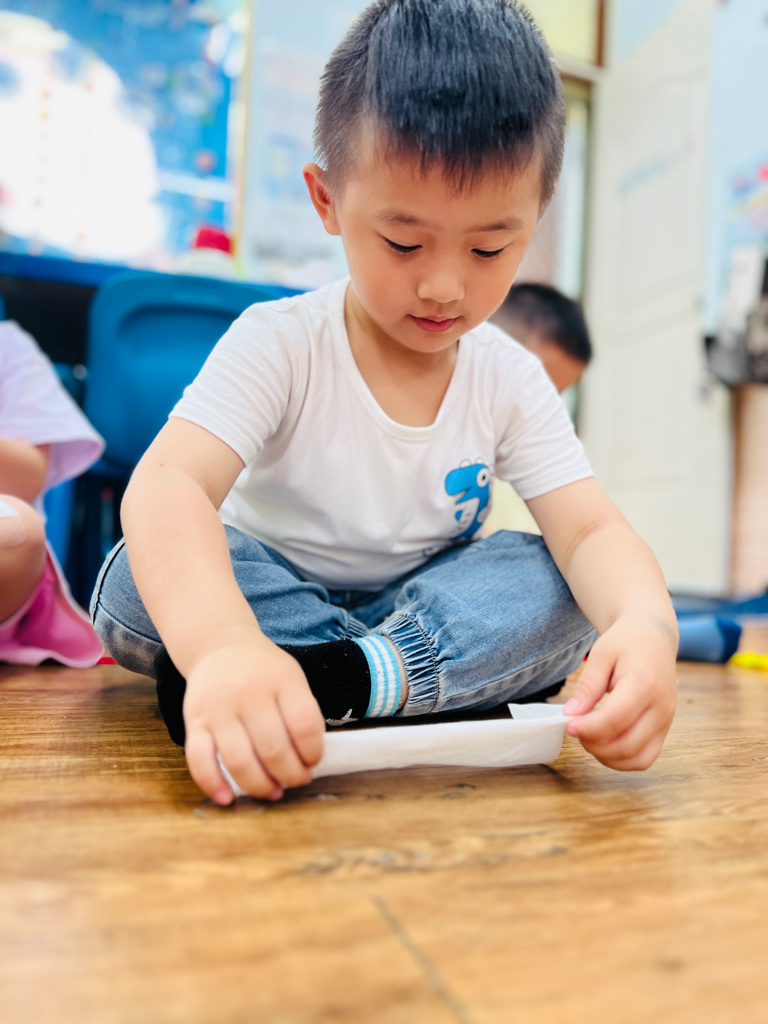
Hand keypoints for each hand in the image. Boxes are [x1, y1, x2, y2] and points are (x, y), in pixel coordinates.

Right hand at [182, 631, 325, 803]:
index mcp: (281, 680)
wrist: (220, 646)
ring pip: (238, 760)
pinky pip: (199, 760)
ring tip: (273, 791)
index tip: (313, 761)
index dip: (313, 752)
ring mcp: (218, 709)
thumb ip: (302, 714)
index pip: (304, 725)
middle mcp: (248, 693)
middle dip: (290, 775)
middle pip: (273, 748)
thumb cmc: (263, 671)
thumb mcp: (291, 678)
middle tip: (296, 780)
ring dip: (260, 786)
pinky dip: (212, 785)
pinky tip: (227, 798)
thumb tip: (306, 763)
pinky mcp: (194, 722)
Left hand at [563, 615, 677, 770]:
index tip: (568, 725)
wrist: (654, 637)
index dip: (588, 729)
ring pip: (638, 759)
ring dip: (608, 757)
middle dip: (595, 745)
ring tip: (590, 737)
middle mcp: (661, 707)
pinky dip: (623, 759)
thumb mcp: (601, 654)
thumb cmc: (626, 642)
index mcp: (645, 684)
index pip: (615, 719)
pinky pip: (645, 758)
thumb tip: (571, 715)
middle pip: (627, 745)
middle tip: (576, 730)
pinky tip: (605, 743)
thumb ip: (587, 686)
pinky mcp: (665, 729)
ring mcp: (667, 721)